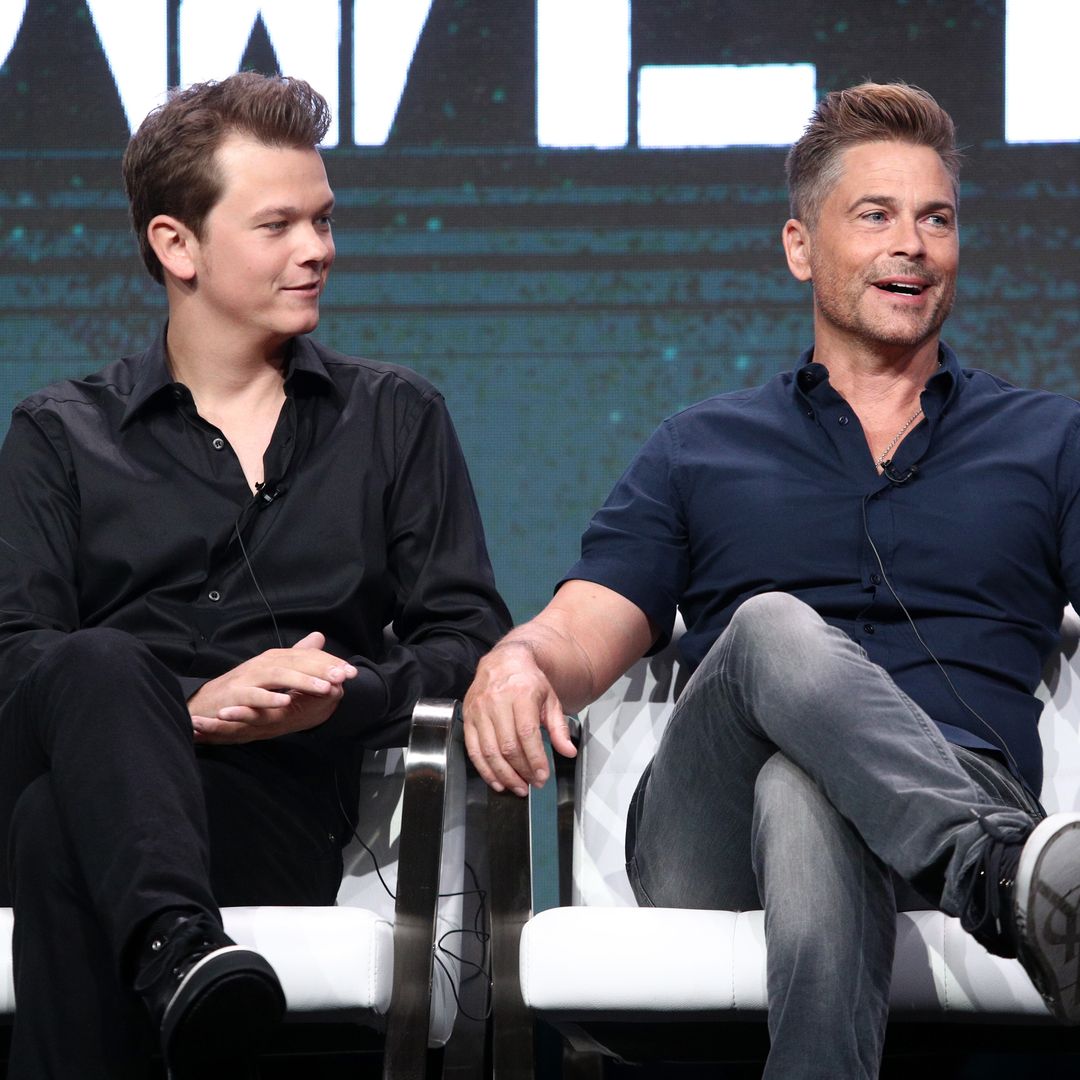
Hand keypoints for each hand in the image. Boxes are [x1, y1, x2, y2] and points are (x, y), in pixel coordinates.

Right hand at [189, 632, 356, 743]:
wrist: (206, 704)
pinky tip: (286, 703)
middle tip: (345, 676)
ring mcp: (248, 677)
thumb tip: (319, 638)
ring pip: (279, 676)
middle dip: (322, 669)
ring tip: (325, 688)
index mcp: (275, 659)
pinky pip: (253, 696)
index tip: (352, 672)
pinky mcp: (234, 694)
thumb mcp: (274, 672)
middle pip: (297, 662)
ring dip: (303, 681)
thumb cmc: (243, 689)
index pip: (307, 657)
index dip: (330, 663)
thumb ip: (297, 656)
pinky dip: (269, 699)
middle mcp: (263, 663)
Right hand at [463, 641, 575, 796]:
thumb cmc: (528, 681)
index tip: (542, 776)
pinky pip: (473, 750)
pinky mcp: (467, 718)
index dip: (535, 758)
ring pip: (489, 751)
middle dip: (521, 770)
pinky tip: (497, 781)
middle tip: (532, 784)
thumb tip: (568, 751)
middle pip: (507, 745)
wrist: (503, 662)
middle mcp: (497, 701)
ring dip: (504, 775)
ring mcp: (479, 710)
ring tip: (518, 787)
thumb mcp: (550, 699)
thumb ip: (559, 727)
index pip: (526, 733)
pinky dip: (484, 770)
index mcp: (521, 693)